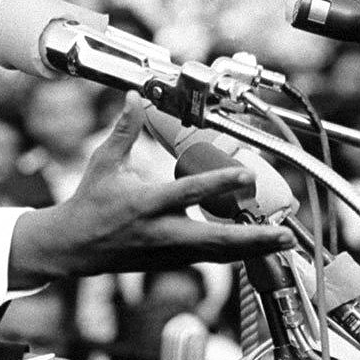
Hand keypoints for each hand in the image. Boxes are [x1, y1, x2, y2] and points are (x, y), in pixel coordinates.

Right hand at [9, 92, 294, 285]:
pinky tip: (257, 247)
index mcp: (145, 203)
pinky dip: (235, 253)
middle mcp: (161, 231)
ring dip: (253, 249)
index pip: (188, 192)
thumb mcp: (104, 163)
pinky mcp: (171, 262)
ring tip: (285, 242)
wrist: (75, 246)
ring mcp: (168, 252)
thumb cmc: (90, 203)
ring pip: (218, 253)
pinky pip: (209, 257)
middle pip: (215, 238)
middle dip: (253, 238)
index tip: (247, 174)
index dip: (220, 184)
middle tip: (285, 233)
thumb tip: (133, 98)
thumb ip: (124, 131)